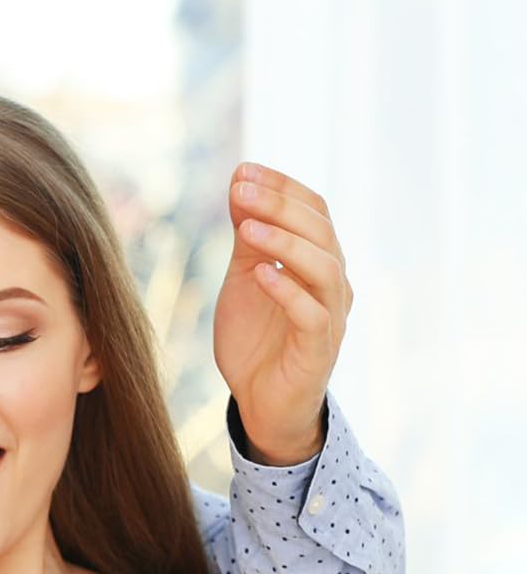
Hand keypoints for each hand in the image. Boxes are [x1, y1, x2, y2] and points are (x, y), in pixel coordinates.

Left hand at [213, 162, 353, 463]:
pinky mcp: (320, 346)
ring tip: (245, 228)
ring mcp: (331, 313)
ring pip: (322, 266)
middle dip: (279, 205)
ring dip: (284, 242)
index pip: (312, 209)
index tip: (243, 170)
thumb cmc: (256, 340)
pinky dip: (287, 290)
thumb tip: (240, 183)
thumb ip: (247, 238)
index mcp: (318, 259)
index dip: (281, 187)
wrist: (261, 403)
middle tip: (241, 189)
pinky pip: (311, 312)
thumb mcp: (243, 279)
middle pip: (319, 229)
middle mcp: (333, 281)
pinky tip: (260, 274)